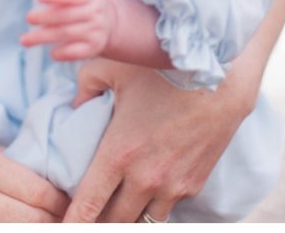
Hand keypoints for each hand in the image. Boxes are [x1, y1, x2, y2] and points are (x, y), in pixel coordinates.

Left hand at [20, 0, 112, 60]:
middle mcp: (96, 12)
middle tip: (29, 18)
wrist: (109, 22)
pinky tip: (51, 53)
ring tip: (25, 40)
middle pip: (67, 15)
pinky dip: (63, 53)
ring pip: (67, 34)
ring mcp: (96, 30)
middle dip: (44, 17)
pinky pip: (77, 52)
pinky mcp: (94, 47)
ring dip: (44, 37)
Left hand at [63, 0, 284, 221]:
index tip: (62, 226)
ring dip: (126, 218)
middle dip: (97, 222)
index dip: (73, 220)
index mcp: (119, 154)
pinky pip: (167, 208)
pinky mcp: (194, 184)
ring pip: (142, 221)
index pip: (88, 204)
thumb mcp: (111, 67)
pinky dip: (151, 208)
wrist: (222, 76)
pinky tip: (141, 198)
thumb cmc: (162, 68)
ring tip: (112, 211)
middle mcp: (145, 178)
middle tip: (86, 216)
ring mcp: (173, 186)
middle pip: (113, 221)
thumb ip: (84, 86)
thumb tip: (75, 104)